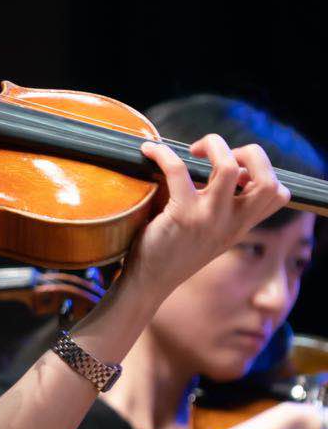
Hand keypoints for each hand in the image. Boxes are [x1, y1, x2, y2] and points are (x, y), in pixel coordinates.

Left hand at [123, 135, 289, 299]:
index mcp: (241, 225)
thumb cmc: (173, 253)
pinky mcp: (181, 215)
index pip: (278, 194)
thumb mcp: (211, 233)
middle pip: (268, 179)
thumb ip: (226, 208)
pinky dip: (162, 153)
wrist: (148, 283)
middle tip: (220, 155)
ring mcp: (209, 218)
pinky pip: (178, 169)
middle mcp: (232, 222)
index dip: (264, 170)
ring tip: (193, 150)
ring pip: (229, 167)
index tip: (237, 167)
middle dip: (251, 152)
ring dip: (213, 145)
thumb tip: (233, 172)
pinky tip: (150, 151)